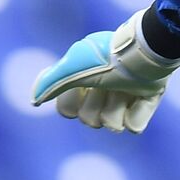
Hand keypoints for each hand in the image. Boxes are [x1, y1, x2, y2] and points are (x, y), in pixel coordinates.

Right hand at [31, 9, 179, 132]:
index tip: (81, 86)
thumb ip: (50, 83)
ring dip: (118, 106)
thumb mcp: (72, 69)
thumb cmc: (105, 60)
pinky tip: (141, 97)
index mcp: (82, 80)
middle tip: (108, 84)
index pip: (66, 110)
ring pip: (112, 124)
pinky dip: (137, 114)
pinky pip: (135, 126)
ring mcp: (124, 96)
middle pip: (90, 120)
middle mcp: (101, 89)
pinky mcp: (145, 101)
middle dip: (98, 103)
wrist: (144, 54)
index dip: (72, 103)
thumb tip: (35, 101)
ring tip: (127, 88)